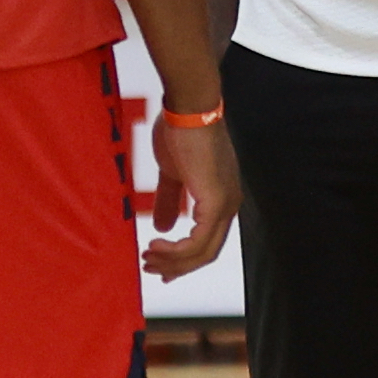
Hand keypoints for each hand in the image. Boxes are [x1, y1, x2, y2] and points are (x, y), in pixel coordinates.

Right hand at [142, 114, 237, 279]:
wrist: (188, 109)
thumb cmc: (181, 131)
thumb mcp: (172, 173)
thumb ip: (169, 200)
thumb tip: (163, 226)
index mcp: (222, 197)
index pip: (208, 240)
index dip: (184, 258)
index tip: (162, 266)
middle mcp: (230, 204)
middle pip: (207, 253)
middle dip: (177, 266)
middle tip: (152, 269)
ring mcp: (225, 205)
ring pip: (203, 252)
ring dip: (173, 260)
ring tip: (147, 258)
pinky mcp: (215, 202)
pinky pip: (198, 241)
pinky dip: (176, 250)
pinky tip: (156, 242)